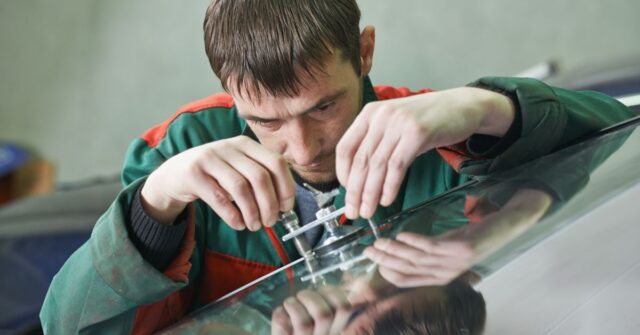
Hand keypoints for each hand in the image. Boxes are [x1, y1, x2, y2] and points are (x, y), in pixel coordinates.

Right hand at [141, 135, 294, 230]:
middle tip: (271, 222)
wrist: (174, 175)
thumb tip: (284, 206)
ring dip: (252, 213)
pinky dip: (233, 216)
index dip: (286, 188)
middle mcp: (229, 147)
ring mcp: (209, 158)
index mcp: (246, 144)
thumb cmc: (215, 176)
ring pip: (240, 188)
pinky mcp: (193, 173)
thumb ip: (260, 181)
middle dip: (270, 205)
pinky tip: (238, 224)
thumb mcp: (239, 170)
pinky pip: (219, 198)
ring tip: (254, 226)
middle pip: (260, 177)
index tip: (286, 208)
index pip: (276, 162)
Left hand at [271, 286, 352, 334]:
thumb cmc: (306, 326)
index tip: (322, 290)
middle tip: (301, 295)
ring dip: (293, 305)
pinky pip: (282, 324)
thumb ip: (328, 303)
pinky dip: (279, 313)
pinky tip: (281, 313)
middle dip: (311, 297)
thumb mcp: (323, 318)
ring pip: (304, 323)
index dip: (334, 293)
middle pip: (324, 315)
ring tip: (289, 303)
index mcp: (335, 328)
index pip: (345, 309)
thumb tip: (329, 288)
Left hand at [336, 87, 513, 218]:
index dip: (343, 174)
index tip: (347, 193)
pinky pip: (397, 165)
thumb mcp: (395, 125)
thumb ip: (376, 144)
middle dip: (354, 191)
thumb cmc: (427, 120)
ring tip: (368, 211)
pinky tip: (387, 200)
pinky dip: (389, 186)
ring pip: (377, 166)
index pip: (345, 148)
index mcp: (370, 113)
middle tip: (353, 212)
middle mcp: (381, 115)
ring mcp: (399, 123)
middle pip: (360, 160)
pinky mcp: (417, 133)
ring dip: (370, 193)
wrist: (462, 106)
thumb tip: (358, 178)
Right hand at [364, 189, 551, 287]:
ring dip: (394, 251)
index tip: (372, 259)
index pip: (407, 280)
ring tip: (378, 242)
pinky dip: (413, 242)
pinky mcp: (461, 249)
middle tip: (367, 250)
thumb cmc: (472, 237)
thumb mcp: (445, 247)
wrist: (505, 228)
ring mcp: (454, 263)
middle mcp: (446, 274)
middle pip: (408, 270)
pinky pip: (432, 247)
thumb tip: (397, 248)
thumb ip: (424, 251)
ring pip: (416, 260)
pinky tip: (401, 235)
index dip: (387, 271)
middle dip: (384, 261)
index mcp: (440, 277)